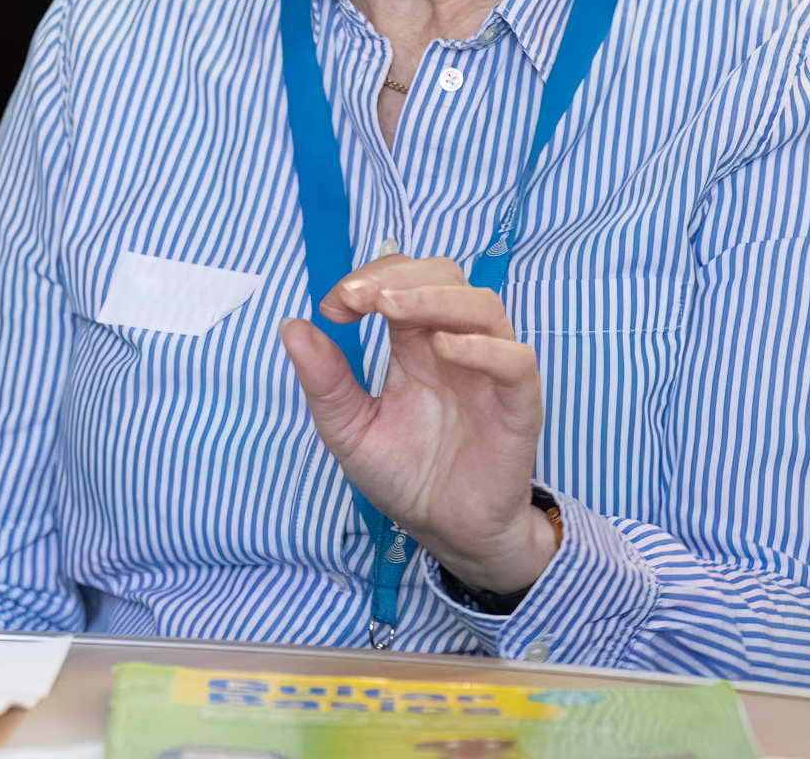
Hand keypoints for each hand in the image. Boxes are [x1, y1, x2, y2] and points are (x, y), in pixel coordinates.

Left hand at [279, 255, 555, 593]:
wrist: (445, 532)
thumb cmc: (405, 475)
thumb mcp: (349, 428)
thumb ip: (325, 380)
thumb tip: (290, 325)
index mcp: (415, 345)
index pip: (401, 282)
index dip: (368, 281)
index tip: (332, 307)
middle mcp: (455, 347)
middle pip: (444, 278)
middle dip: (399, 277)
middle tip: (358, 298)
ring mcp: (489, 373)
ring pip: (481, 306)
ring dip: (433, 297)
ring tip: (390, 307)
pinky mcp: (518, 406)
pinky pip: (515, 361)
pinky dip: (483, 348)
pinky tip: (443, 349)